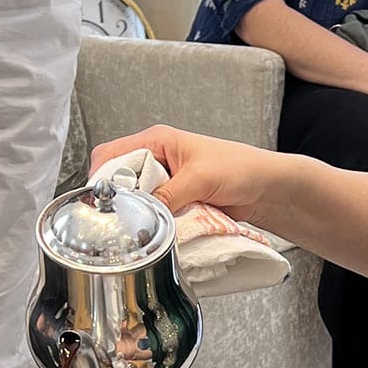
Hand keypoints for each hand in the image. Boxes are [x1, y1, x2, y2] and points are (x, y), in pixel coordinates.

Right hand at [89, 125, 262, 220]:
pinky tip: (163, 227)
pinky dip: (157, 222)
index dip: (102, 177)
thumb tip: (144, 213)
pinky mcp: (175, 201)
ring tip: (150, 221)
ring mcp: (166, 182)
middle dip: (123, 199)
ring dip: (142, 212)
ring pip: (137, 201)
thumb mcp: (199, 178)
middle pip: (120, 181)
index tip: (104, 200)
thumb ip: (168, 195)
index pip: (111, 155)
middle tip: (128, 215)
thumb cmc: (240, 168)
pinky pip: (155, 213)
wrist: (265, 189)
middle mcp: (157, 159)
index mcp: (157, 141)